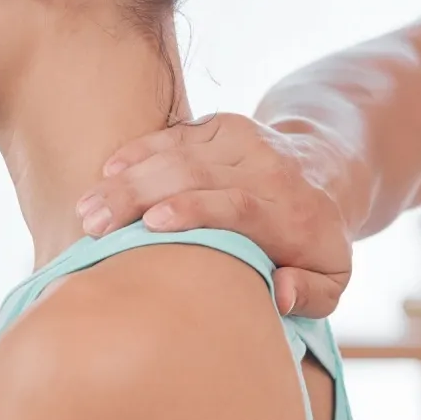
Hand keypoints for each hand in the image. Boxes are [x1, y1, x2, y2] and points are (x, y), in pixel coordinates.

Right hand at [77, 115, 354, 316]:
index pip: (237, 204)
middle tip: (94, 226)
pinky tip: (106, 172)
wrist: (330, 171)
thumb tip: (279, 293)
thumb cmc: (317, 242)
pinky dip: (139, 150)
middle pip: (195, 175)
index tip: (151, 224)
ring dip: (128, 180)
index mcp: (289, 212)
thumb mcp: (333, 279)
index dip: (192, 210)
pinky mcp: (224, 125)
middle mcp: (266, 169)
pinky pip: (175, 134)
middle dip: (139, 197)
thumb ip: (312, 293)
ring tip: (87, 209)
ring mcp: (244, 141)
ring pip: (178, 154)